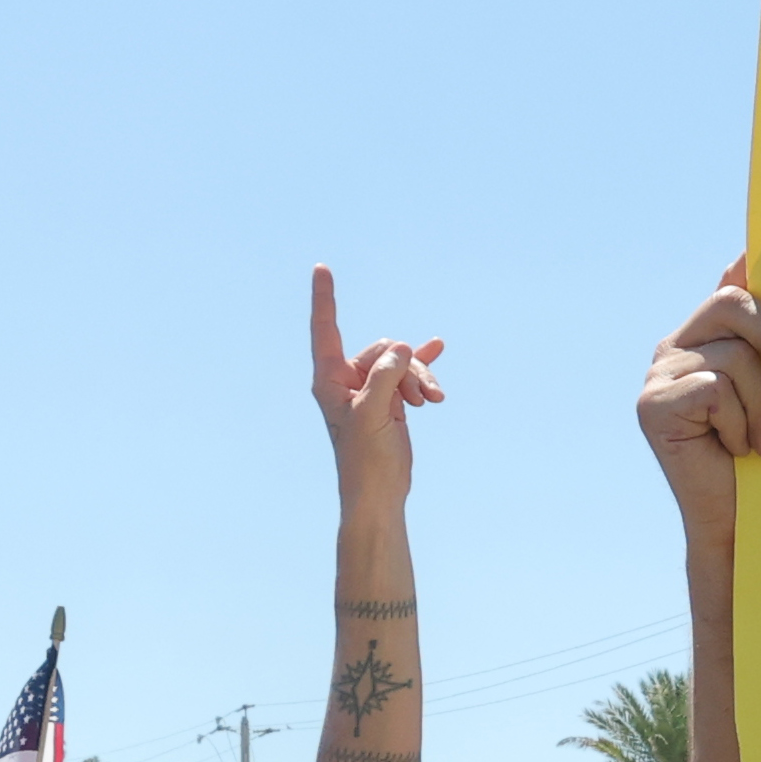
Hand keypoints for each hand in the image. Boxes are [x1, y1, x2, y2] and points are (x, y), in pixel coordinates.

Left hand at [308, 266, 444, 514]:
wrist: (380, 493)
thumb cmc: (366, 459)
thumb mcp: (373, 413)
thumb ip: (385, 375)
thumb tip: (402, 347)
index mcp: (330, 379)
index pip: (326, 329)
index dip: (324, 299)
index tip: (321, 268)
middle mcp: (347, 380)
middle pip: (383, 350)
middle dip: (407, 368)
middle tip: (419, 399)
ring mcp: (370, 390)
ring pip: (401, 364)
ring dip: (420, 379)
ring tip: (433, 401)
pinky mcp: (390, 401)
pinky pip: (408, 374)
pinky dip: (424, 370)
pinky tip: (438, 349)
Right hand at [635, 261, 760, 533]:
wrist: (741, 526)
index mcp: (706, 338)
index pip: (729, 289)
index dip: (746, 269)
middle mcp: (676, 347)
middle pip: (731, 307)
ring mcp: (659, 373)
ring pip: (732, 356)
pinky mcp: (653, 404)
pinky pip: (715, 388)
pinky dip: (737, 423)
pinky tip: (733, 451)